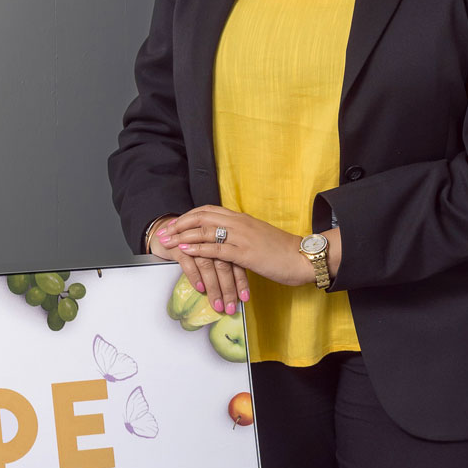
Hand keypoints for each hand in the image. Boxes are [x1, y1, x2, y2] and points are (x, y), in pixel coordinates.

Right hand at [146, 212, 247, 316]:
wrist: (166, 232)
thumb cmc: (192, 244)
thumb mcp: (211, 251)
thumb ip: (224, 263)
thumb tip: (236, 289)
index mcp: (222, 240)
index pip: (235, 261)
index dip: (241, 281)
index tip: (244, 298)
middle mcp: (210, 240)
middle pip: (223, 265)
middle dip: (228, 289)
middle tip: (230, 308)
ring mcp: (194, 242)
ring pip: (208, 266)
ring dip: (214, 288)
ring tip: (217, 304)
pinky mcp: (178, 246)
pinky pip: (188, 262)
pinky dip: (195, 276)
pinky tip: (200, 288)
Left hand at [155, 206, 338, 300]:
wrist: (302, 257)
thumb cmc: (282, 250)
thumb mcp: (258, 237)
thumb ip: (241, 235)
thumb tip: (226, 239)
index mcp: (242, 218)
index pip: (208, 210)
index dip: (188, 216)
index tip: (174, 224)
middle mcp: (239, 223)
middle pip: (202, 217)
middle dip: (180, 224)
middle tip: (164, 233)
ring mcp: (242, 237)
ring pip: (205, 231)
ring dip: (183, 236)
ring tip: (168, 242)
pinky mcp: (245, 254)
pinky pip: (216, 248)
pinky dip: (198, 248)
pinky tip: (186, 251)